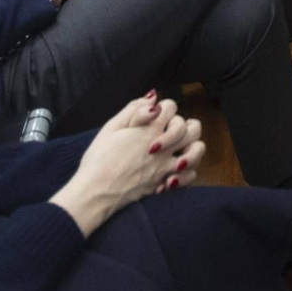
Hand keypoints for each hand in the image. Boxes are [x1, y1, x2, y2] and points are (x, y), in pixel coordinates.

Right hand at [49, 96, 204, 236]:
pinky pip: (190, 176)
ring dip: (191, 147)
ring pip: (197, 151)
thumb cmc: (98, 160)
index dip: (163, 107)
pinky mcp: (164, 183)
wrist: (95, 192)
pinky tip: (174, 169)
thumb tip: (153, 98)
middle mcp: (163, 147)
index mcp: (149, 130)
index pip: (171, 107)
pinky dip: (187, 171)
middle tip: (168, 130)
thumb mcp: (111, 127)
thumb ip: (133, 109)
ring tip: (178, 149)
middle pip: (192, 127)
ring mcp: (166, 166)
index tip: (153, 115)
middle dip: (184, 124)